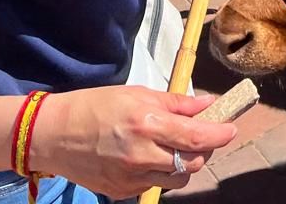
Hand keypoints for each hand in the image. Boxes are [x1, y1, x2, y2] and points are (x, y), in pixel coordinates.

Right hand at [28, 86, 236, 199]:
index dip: (220, 133)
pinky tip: (151, 156)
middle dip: (205, 149)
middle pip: (194, 162)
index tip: (231, 128)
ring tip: (177, 146)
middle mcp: (142, 155)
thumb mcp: (137, 94)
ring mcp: (132, 178)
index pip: (198, 136)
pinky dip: (162, 172)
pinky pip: (155, 185)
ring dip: (186, 164)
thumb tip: (207, 104)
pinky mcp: (122, 192)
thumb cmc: (95, 106)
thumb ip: (176, 103)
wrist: (54, 135)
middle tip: (204, 135)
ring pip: (178, 179)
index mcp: (147, 125)